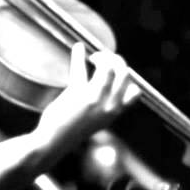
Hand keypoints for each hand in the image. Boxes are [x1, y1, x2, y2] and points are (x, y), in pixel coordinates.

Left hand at [32, 42, 137, 156]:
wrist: (54, 142)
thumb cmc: (72, 129)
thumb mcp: (96, 120)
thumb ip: (105, 104)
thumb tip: (108, 82)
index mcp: (115, 113)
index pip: (135, 92)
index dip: (127, 78)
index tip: (116, 70)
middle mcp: (109, 106)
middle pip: (124, 74)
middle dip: (117, 61)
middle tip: (104, 58)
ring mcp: (94, 99)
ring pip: (108, 68)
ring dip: (102, 57)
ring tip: (93, 56)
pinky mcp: (77, 93)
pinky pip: (81, 69)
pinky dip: (79, 55)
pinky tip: (78, 48)